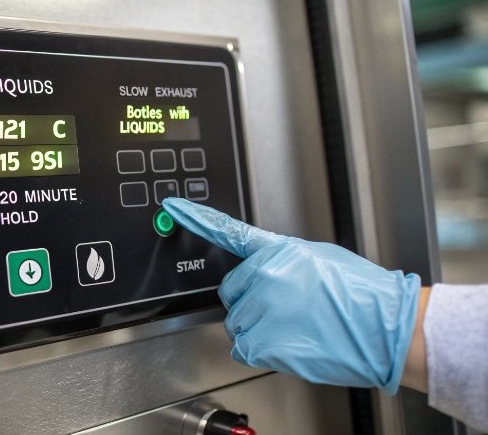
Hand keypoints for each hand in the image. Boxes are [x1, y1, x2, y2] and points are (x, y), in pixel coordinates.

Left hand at [162, 198, 420, 393]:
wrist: (384, 328)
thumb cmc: (360, 295)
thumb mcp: (318, 258)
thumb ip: (283, 260)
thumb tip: (266, 268)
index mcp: (278, 251)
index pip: (230, 231)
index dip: (198, 218)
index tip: (174, 208)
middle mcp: (265, 276)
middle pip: (231, 291)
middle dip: (249, 301)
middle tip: (283, 309)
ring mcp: (262, 309)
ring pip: (237, 322)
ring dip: (257, 328)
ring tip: (294, 327)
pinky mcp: (263, 342)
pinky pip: (242, 347)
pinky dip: (259, 350)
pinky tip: (288, 343)